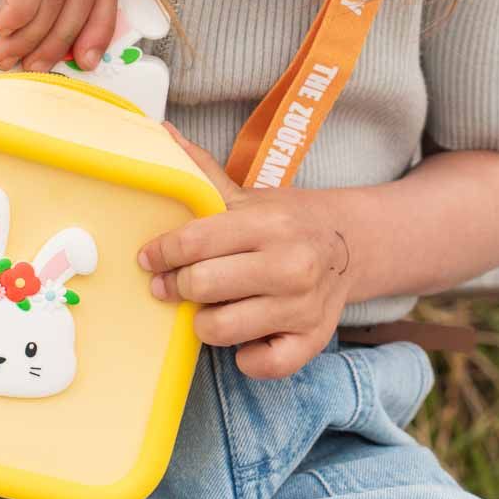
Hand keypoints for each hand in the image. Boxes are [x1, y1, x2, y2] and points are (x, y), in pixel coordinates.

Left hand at [137, 125, 351, 379]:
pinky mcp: (312, 339)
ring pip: (222, 329)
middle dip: (177, 287)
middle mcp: (291, 264)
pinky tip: (245, 338)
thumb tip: (161, 133)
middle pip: (203, 285)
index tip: (149, 258)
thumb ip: (203, 173)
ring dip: (205, 321)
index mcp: (269, 223)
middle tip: (172, 285)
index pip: (196, 241)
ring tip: (210, 308)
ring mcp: (303, 306)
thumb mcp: (249, 196)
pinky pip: (263, 364)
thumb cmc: (286, 221)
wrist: (349, 245)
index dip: (162, 252)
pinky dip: (246, 357)